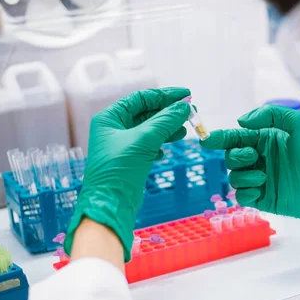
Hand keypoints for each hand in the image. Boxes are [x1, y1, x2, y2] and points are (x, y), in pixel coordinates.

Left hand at [64, 88, 190, 260]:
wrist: (110, 205)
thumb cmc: (119, 170)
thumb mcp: (144, 141)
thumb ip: (165, 121)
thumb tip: (184, 107)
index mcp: (110, 118)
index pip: (141, 98)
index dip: (164, 96)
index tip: (186, 95)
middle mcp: (113, 129)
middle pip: (146, 113)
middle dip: (168, 113)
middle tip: (190, 112)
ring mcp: (121, 145)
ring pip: (149, 129)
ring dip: (167, 128)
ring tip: (185, 130)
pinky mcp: (129, 160)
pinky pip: (148, 145)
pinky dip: (161, 144)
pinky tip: (167, 150)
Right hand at [201, 105, 299, 239]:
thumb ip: (271, 115)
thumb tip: (242, 121)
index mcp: (269, 140)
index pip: (238, 137)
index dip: (221, 138)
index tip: (208, 140)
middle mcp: (264, 159)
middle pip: (232, 157)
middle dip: (235, 155)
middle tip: (253, 155)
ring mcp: (264, 181)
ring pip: (234, 178)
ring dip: (241, 175)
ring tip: (262, 176)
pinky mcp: (267, 200)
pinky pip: (243, 198)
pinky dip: (245, 193)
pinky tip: (259, 189)